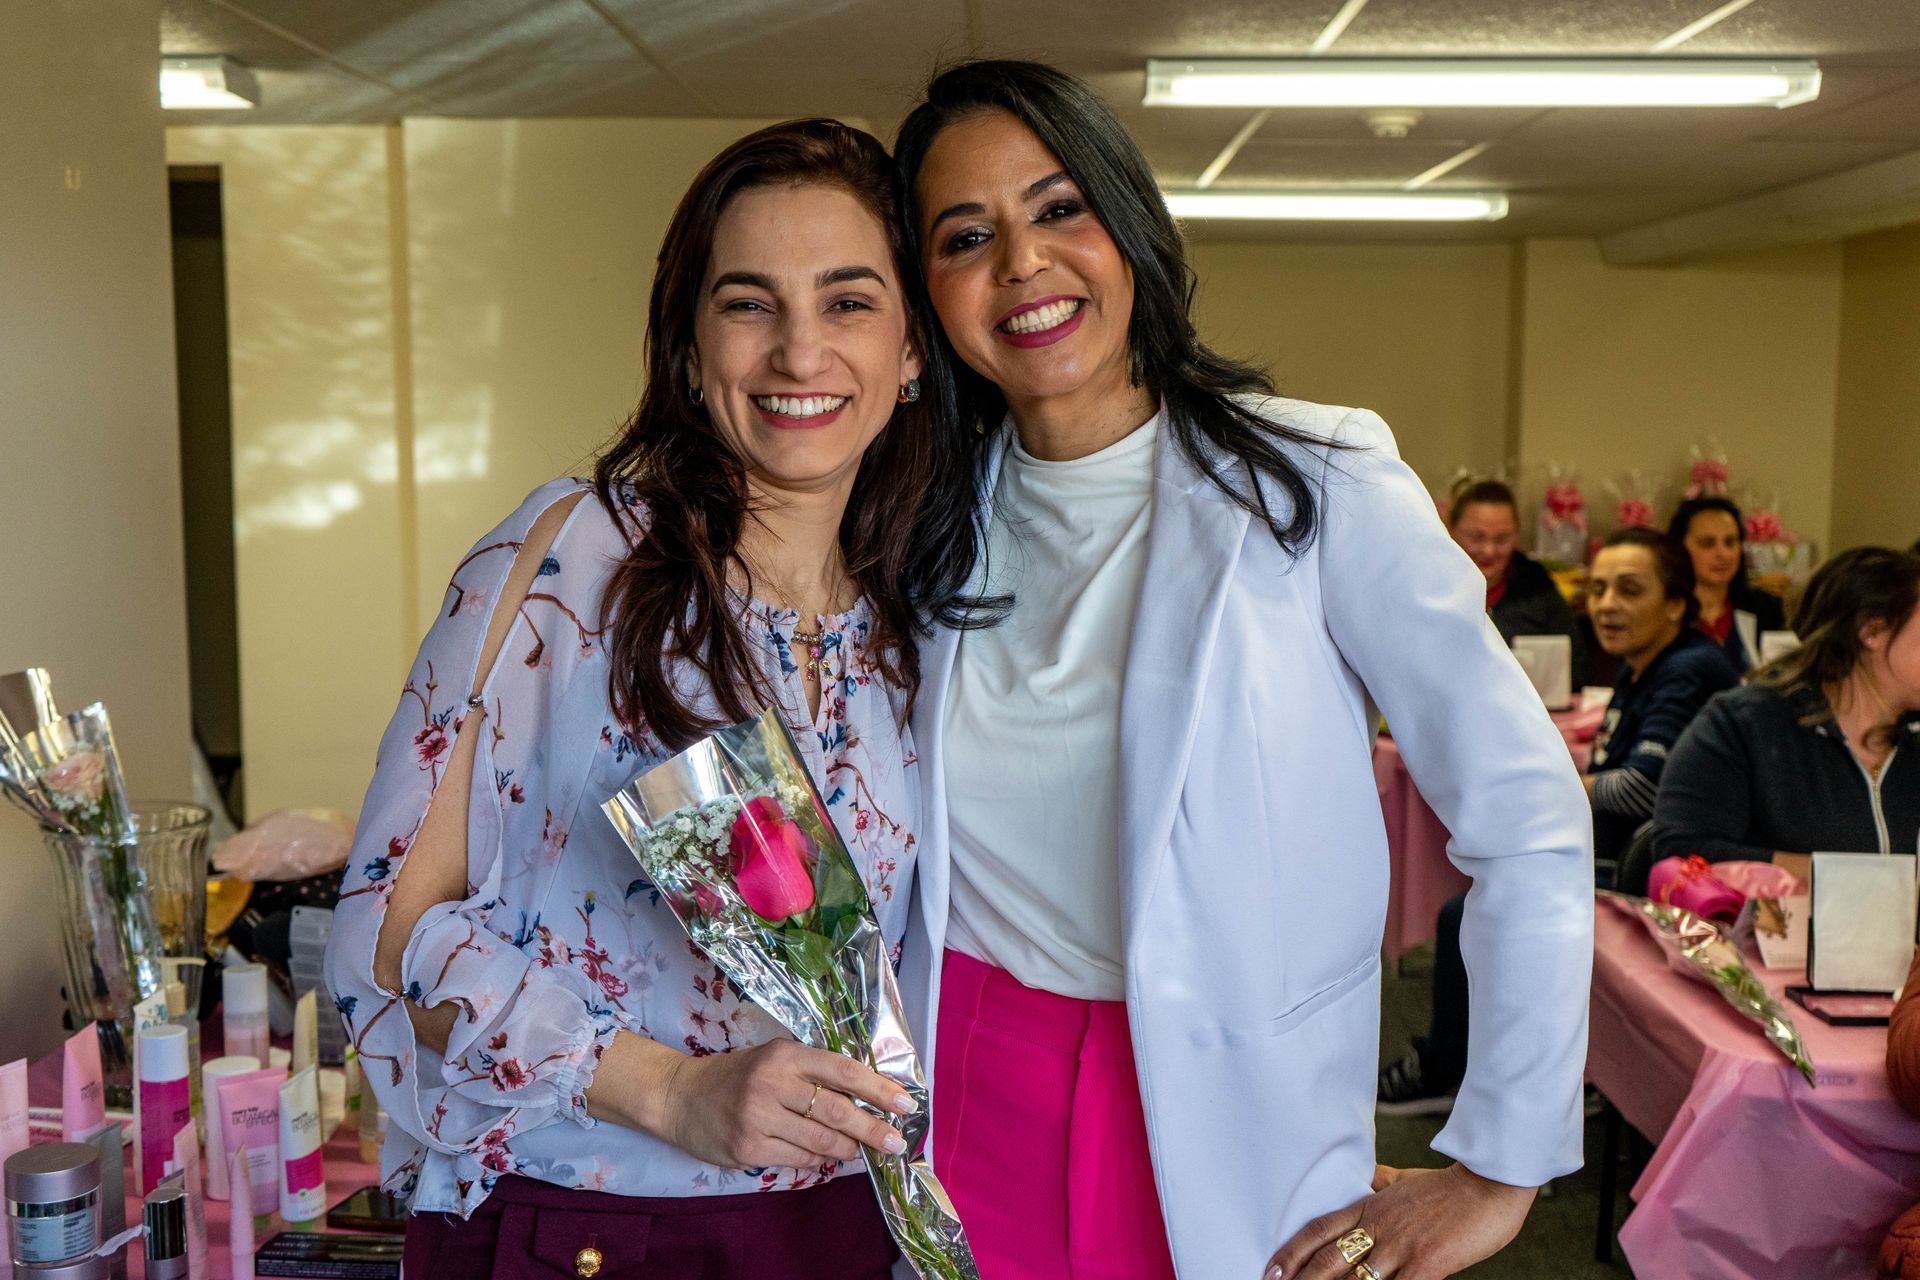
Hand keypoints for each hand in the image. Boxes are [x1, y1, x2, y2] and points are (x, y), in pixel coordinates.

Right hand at [660, 1038, 914, 1170]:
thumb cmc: (737, 1075)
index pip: (844, 1071)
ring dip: (848, 1148)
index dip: (879, 1088)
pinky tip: (825, 1156)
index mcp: (785, 1055)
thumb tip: (867, 1096)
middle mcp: (773, 1083)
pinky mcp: (748, 1148)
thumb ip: (813, 1072)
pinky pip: (799, 1159)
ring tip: (860, 1150)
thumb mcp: (774, 1058)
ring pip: (821, 1141)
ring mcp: (758, 1118)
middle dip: (874, 1129)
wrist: (680, 1096)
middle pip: (838, 1111)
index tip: (906, 1103)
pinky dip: (818, 1160)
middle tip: (896, 1141)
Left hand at [1263, 1163, 1535, 1279]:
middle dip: (1301, 1278)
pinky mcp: (1427, 1263)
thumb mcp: (1404, 1180)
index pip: (1319, 1230)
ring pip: (1355, 1279)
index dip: (1292, 1251)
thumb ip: (1379, 1182)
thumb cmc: (1449, 1187)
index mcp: (1370, 1207)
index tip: (1271, 1268)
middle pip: (1328, 1258)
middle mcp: (1378, 1227)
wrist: (1489, 1183)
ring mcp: (1401, 1246)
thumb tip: (1362, 1177)